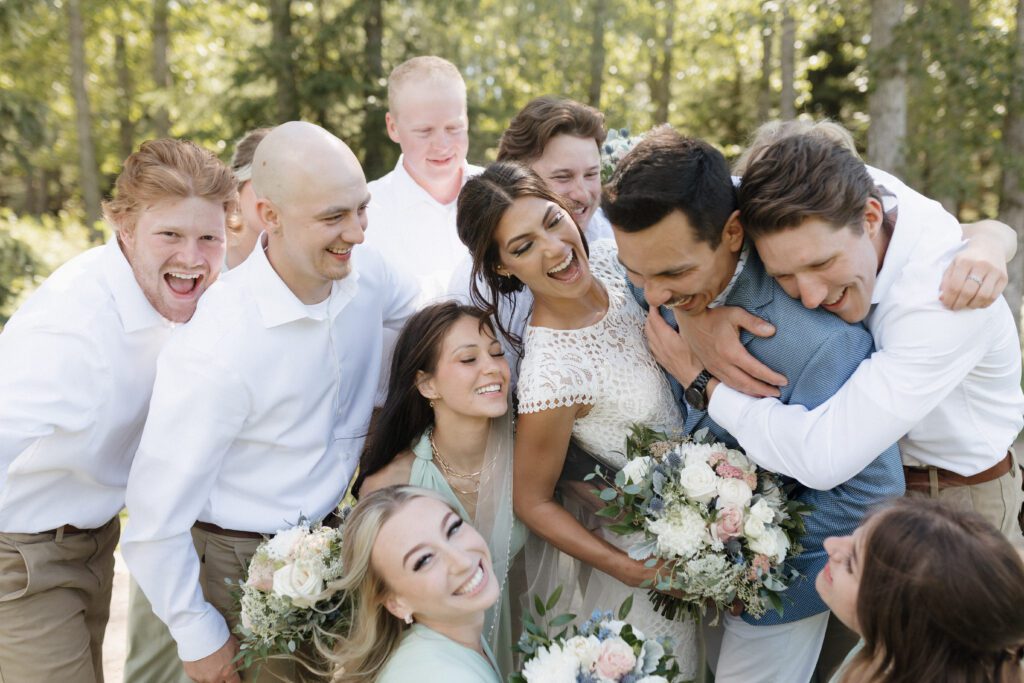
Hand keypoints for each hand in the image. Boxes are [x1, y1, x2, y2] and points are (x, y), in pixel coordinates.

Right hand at [184, 636, 240, 682]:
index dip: (234, 679)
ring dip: (210, 675)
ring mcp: (202, 678)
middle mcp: (215, 678)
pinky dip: (201, 672)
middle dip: (222, 678)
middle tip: (220, 667)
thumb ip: (238, 659)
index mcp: (227, 672)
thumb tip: (240, 665)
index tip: (233, 675)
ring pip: (209, 681)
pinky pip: (198, 677)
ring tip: (209, 662)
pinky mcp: (192, 675)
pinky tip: (201, 661)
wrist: (200, 634)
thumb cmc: (219, 638)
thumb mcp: (235, 645)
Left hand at [645, 309, 702, 387]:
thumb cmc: (699, 360)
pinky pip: (651, 346)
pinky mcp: (662, 361)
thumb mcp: (694, 338)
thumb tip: (681, 310)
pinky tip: (656, 337)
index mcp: (667, 339)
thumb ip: (686, 323)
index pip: (654, 320)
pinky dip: (651, 337)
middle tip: (655, 308)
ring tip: (655, 320)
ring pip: (648, 337)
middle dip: (650, 316)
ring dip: (649, 327)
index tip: (655, 302)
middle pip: (648, 327)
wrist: (697, 380)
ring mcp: (660, 355)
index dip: (653, 309)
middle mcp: (660, 347)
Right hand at [669, 306, 785, 396]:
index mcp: (731, 352)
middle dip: (763, 389)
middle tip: (777, 393)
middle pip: (746, 383)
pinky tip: (746, 390)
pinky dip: (739, 389)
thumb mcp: (735, 314)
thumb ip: (754, 323)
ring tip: (764, 395)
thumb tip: (772, 331)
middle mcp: (722, 364)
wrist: (689, 320)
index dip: (771, 377)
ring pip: (735, 386)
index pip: (755, 369)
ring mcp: (714, 368)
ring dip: (751, 392)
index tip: (783, 381)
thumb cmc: (714, 316)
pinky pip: (726, 384)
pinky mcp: (710, 368)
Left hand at [939, 238, 1007, 309]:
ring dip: (971, 305)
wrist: (990, 246)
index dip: (949, 298)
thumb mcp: (954, 264)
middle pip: (968, 292)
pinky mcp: (1004, 278)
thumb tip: (942, 298)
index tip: (946, 303)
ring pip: (982, 296)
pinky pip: (993, 297)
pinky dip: (983, 304)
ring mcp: (994, 271)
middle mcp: (981, 265)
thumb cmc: (967, 258)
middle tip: (954, 307)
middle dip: (959, 303)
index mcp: (965, 261)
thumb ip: (946, 280)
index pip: (955, 285)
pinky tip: (976, 303)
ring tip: (965, 305)